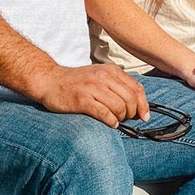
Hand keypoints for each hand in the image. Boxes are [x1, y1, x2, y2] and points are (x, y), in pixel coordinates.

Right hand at [32, 65, 149, 127]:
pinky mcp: (82, 100)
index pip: (136, 88)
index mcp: (110, 70)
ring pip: (119, 107)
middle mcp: (103, 77)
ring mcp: (92, 88)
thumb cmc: (76, 82)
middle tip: (126, 119)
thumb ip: (118, 86)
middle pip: (130, 99)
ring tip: (115, 120)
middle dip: (132, 113)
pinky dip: (111, 121)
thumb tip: (137, 106)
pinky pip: (104, 113)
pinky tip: (110, 123)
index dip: (143, 104)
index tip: (144, 116)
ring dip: (121, 118)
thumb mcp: (100, 76)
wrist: (50, 80)